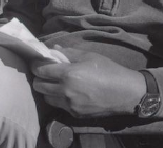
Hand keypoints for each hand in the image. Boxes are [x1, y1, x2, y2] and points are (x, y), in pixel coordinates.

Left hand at [31, 48, 145, 117]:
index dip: (37, 65)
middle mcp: (66, 91)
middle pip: (39, 86)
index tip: (38, 62)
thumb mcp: (89, 56)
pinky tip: (67, 92)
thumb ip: (68, 52)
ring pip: (46, 98)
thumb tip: (54, 49)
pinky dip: (58, 98)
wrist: (125, 92)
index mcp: (69, 74)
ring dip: (47, 89)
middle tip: (46, 72)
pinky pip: (58, 105)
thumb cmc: (108, 70)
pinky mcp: (74, 114)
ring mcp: (69, 104)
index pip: (41, 70)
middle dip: (39, 78)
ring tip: (55, 82)